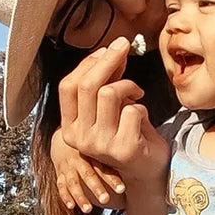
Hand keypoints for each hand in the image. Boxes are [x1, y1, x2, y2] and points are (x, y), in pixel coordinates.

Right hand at [51, 127, 124, 213]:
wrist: (66, 139)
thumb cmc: (93, 145)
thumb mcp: (104, 142)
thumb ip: (120, 149)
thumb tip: (149, 154)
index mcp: (93, 151)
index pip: (103, 165)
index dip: (112, 178)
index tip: (122, 190)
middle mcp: (80, 158)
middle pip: (88, 173)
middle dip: (96, 187)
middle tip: (106, 200)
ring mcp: (68, 167)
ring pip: (73, 182)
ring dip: (80, 196)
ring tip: (88, 209)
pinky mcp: (60, 174)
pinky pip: (61, 186)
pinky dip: (65, 196)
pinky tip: (71, 206)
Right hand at [58, 37, 167, 185]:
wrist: (146, 168)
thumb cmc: (127, 133)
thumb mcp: (109, 108)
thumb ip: (105, 84)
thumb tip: (111, 51)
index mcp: (70, 128)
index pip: (68, 87)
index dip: (87, 64)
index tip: (106, 49)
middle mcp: (80, 138)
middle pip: (87, 86)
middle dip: (108, 60)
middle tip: (125, 45)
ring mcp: (100, 144)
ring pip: (108, 94)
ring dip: (128, 85)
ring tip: (137, 92)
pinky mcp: (123, 148)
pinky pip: (132, 109)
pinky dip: (141, 106)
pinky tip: (143, 116)